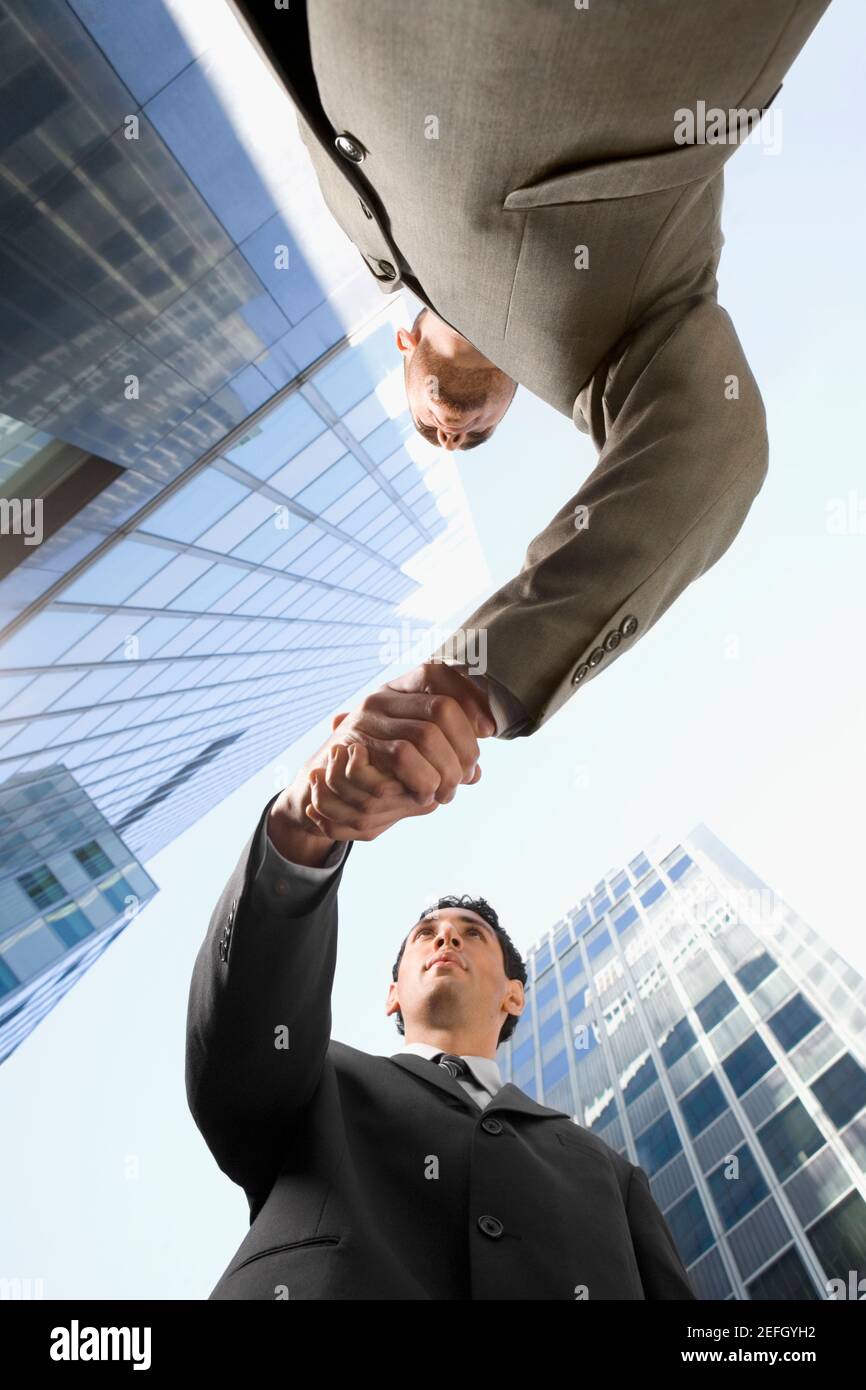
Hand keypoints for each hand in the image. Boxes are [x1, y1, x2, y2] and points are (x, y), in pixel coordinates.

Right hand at [268, 662, 493, 858]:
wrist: (321, 788)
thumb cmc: (374, 769)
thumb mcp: (409, 754)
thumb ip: (441, 754)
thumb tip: (476, 772)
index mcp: (396, 690)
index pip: (438, 672)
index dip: (470, 696)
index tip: (489, 729)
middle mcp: (380, 698)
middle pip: (441, 708)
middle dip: (464, 747)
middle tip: (468, 775)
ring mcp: (366, 720)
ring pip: (426, 735)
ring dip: (447, 769)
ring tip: (449, 790)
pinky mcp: (355, 746)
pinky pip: (402, 758)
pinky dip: (424, 779)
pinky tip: (427, 794)